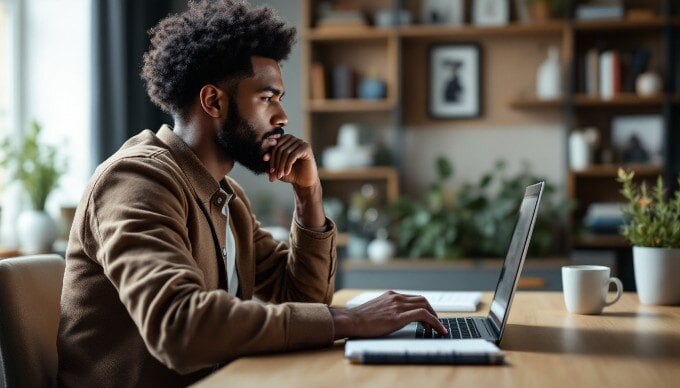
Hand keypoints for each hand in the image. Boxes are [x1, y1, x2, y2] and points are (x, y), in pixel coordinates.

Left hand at [263, 134, 317, 186]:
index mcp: (283, 140)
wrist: (303, 181)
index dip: (270, 157)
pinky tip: (286, 172)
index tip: (269, 168)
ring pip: (286, 152)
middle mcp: (292, 138)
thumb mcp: (276, 167)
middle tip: (274, 174)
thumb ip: (270, 162)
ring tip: (280, 175)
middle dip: (275, 163)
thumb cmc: (289, 173)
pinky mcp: (306, 147)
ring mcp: (300, 142)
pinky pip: (293, 155)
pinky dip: (288, 165)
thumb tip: (264, 157)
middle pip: (279, 148)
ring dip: (281, 166)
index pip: (273, 145)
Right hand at [330, 291, 447, 339]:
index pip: (414, 298)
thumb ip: (386, 310)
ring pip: (425, 306)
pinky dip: (434, 322)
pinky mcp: (398, 316)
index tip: (429, 319)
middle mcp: (396, 297)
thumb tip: (393, 319)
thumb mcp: (376, 310)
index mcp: (391, 295)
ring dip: (435, 318)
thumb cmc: (359, 320)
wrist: (350, 321)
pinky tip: (438, 330)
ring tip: (438, 330)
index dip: (425, 308)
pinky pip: (423, 315)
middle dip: (433, 313)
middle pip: (423, 300)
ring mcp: (397, 305)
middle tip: (436, 325)